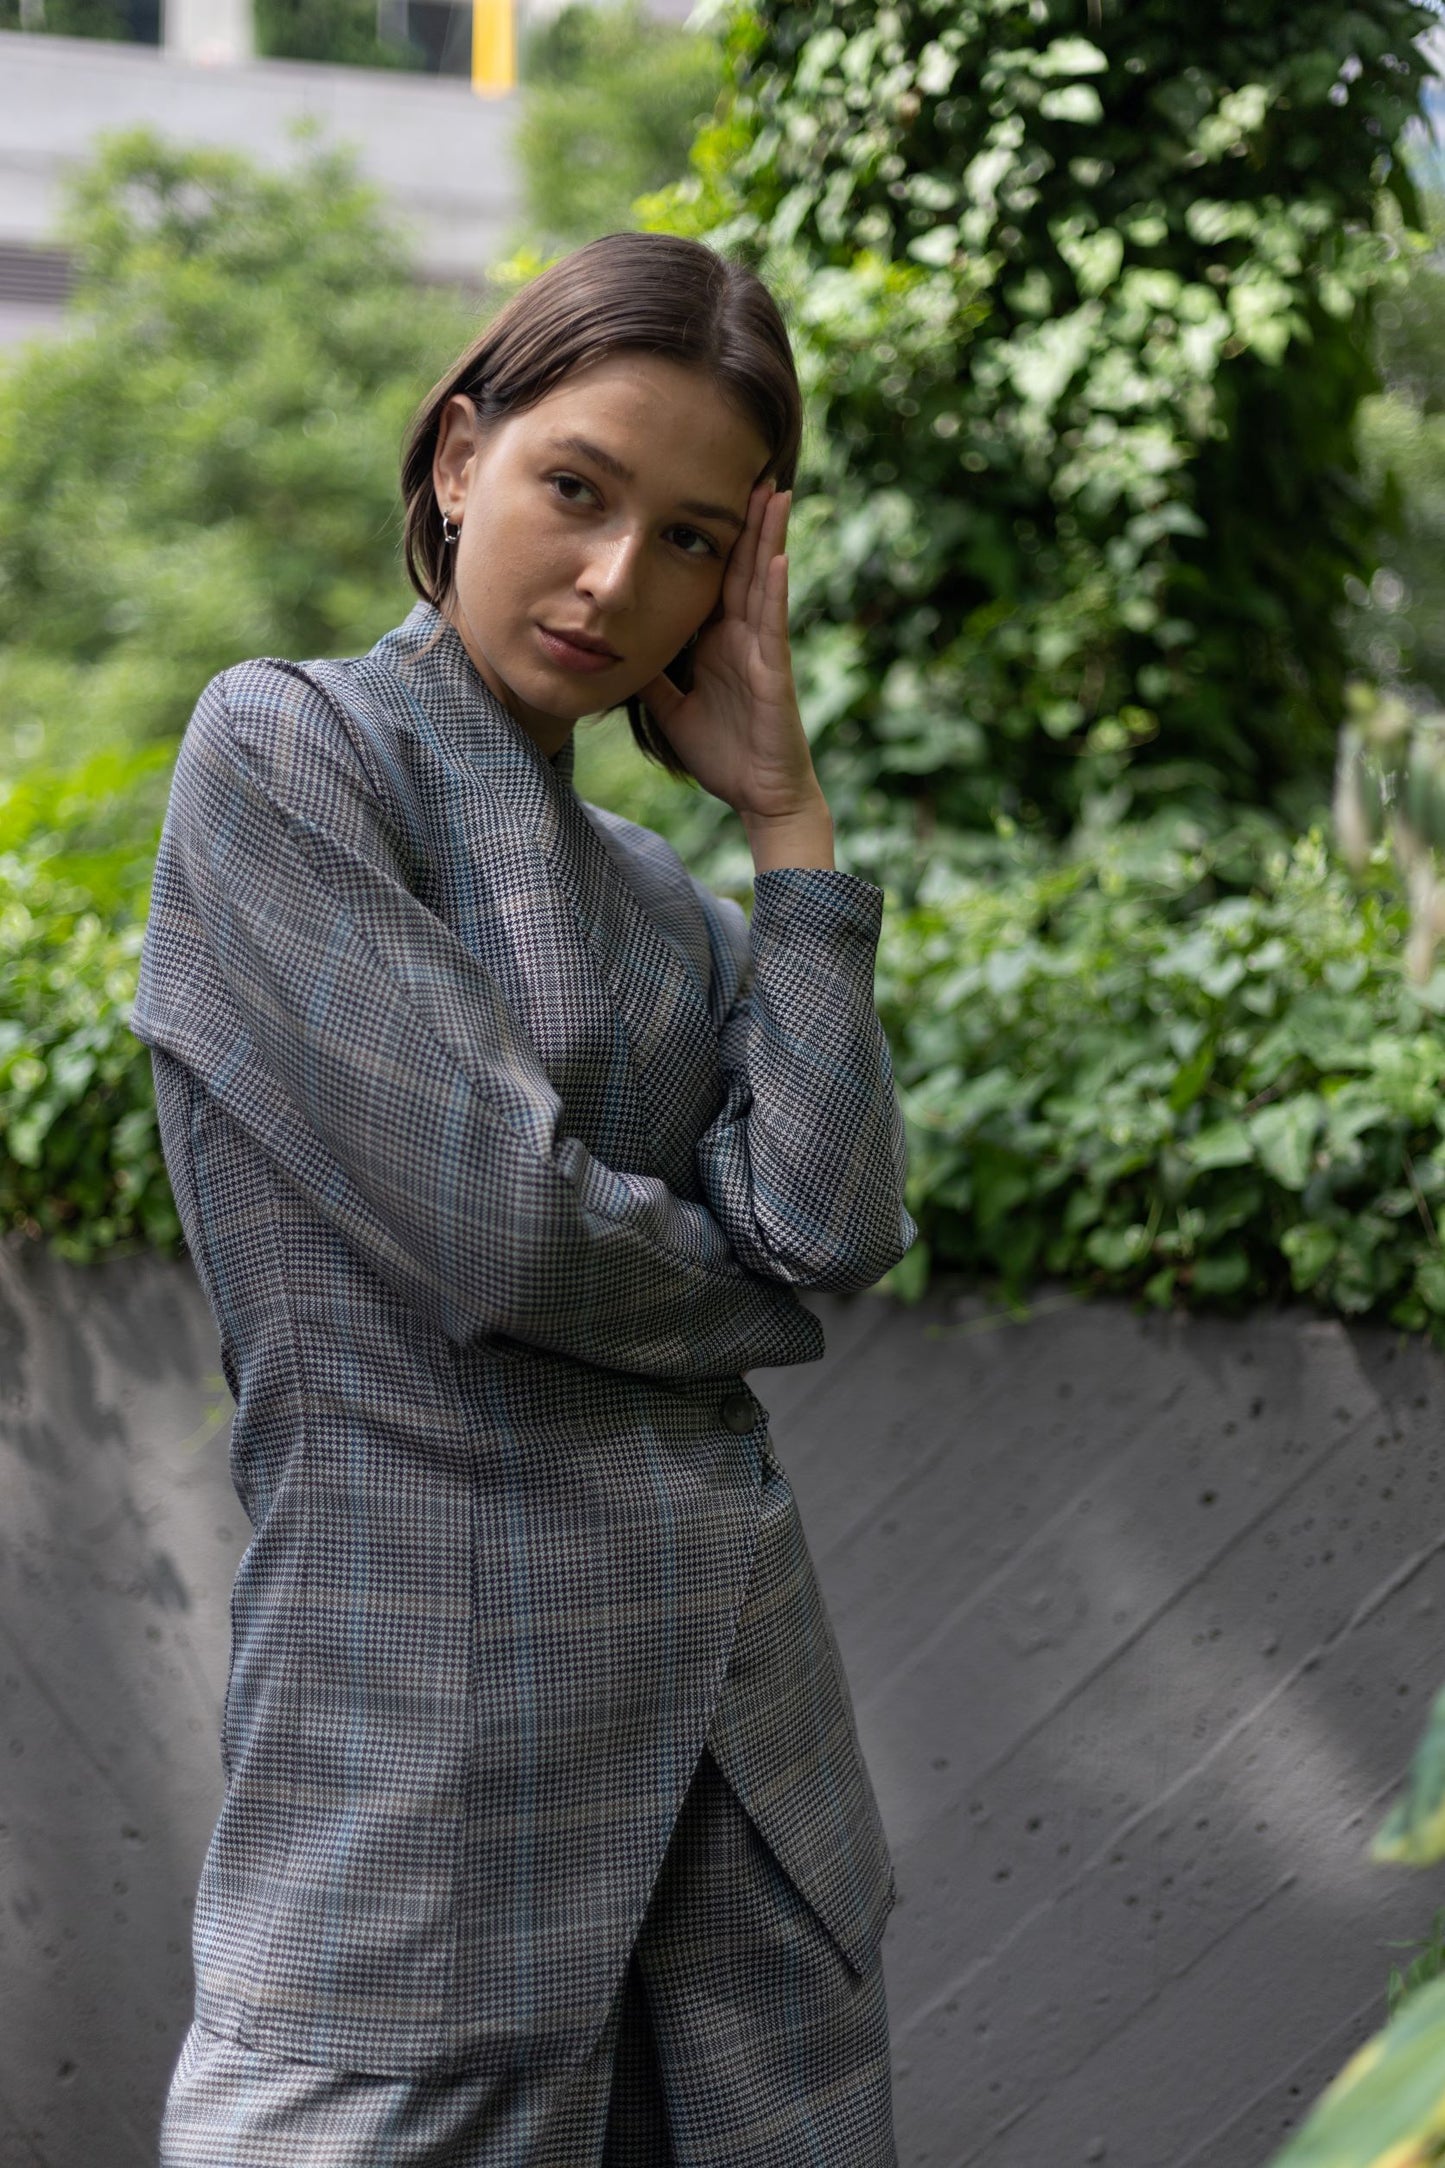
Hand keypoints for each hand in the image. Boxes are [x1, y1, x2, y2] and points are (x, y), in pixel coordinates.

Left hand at [637, 484, 829, 848]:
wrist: (759, 795)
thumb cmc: (723, 753)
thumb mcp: (670, 707)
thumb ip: (652, 674)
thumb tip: (617, 646)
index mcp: (719, 639)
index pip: (715, 575)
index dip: (713, 533)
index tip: (705, 490)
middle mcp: (743, 635)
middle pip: (743, 563)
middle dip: (748, 516)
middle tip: (751, 465)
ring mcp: (762, 649)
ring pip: (764, 580)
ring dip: (769, 535)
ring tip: (775, 489)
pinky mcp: (774, 671)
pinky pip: (773, 623)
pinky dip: (774, 589)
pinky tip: (775, 556)